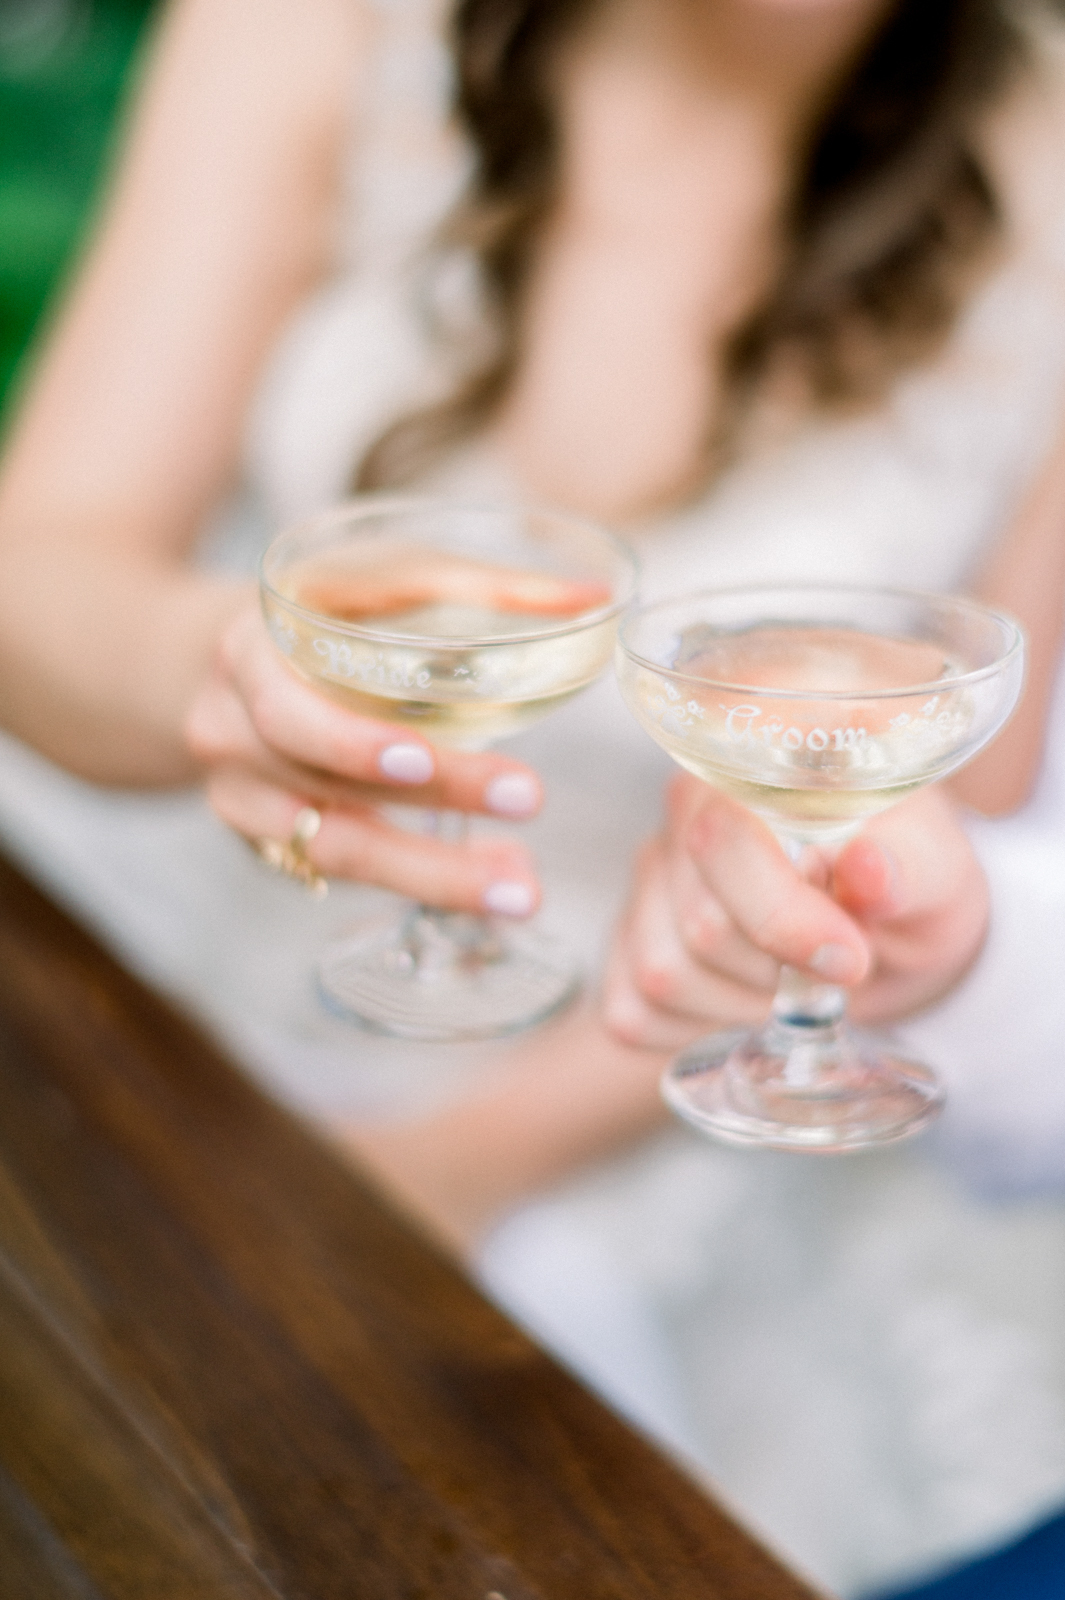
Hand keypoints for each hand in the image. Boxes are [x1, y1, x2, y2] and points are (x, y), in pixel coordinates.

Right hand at [184, 599, 544, 910]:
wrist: (237, 660)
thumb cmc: (326, 609)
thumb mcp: (380, 579)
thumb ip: (480, 587)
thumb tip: (594, 598)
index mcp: (245, 654)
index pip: (287, 712)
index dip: (352, 743)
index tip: (422, 758)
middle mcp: (229, 732)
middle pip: (324, 788)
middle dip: (432, 803)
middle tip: (528, 802)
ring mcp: (242, 798)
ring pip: (334, 852)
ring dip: (435, 875)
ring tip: (522, 890)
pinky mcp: (269, 843)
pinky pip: (343, 875)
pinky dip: (423, 883)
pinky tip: (491, 883)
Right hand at [602, 773, 988, 1050]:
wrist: (888, 930)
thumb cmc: (910, 887)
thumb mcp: (938, 876)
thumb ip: (909, 869)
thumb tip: (869, 866)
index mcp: (752, 773)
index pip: (724, 843)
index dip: (783, 918)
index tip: (850, 959)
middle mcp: (683, 814)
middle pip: (700, 924)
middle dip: (778, 971)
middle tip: (834, 971)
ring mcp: (647, 880)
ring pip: (663, 975)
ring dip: (742, 1006)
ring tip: (791, 984)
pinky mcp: (624, 946)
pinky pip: (634, 1013)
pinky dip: (698, 1030)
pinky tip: (744, 1004)